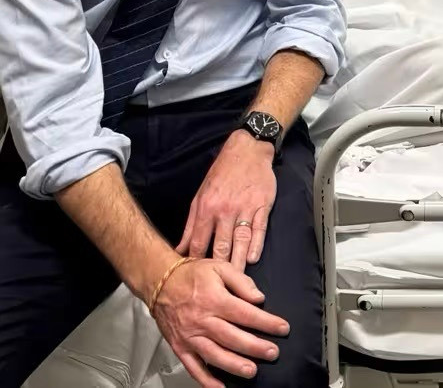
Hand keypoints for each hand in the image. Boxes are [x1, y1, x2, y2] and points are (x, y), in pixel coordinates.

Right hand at [153, 257, 289, 386]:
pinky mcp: (180, 346)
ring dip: (234, 365)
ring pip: (215, 354)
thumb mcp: (219, 267)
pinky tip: (219, 386)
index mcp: (214, 300)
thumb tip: (259, 298)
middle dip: (255, 347)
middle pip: (233, 337)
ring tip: (251, 371)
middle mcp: (202, 320)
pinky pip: (193, 366)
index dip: (266, 322)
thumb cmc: (191, 275)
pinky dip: (205, 379)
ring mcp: (190, 336)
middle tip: (273, 353)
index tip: (282, 328)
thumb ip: (241, 282)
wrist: (159, 282)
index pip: (245, 314)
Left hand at [178, 130, 276, 272]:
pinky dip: (256, 245)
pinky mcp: (262, 206)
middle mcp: (224, 210)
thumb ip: (192, 225)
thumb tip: (180, 249)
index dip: (196, 263)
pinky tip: (253, 258)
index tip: (195, 280)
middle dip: (218, 269)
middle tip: (217, 291)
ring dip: (238, 262)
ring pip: (240, 241)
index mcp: (206, 209)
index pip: (199, 243)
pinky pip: (259, 229)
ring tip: (236, 282)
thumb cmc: (221, 174)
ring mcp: (244, 208)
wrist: (247, 150)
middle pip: (220, 246)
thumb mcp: (200, 197)